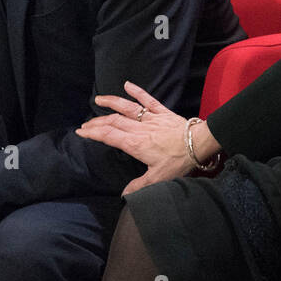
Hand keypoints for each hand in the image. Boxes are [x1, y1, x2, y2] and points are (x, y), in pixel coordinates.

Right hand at [76, 81, 207, 195]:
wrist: (199, 143)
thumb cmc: (179, 160)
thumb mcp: (158, 178)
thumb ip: (139, 186)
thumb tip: (124, 196)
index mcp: (136, 144)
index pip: (109, 136)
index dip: (93, 133)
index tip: (81, 131)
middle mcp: (140, 128)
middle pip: (113, 122)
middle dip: (97, 122)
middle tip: (86, 123)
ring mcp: (151, 118)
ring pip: (127, 108)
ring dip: (111, 102)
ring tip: (99, 99)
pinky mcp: (163, 112)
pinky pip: (148, 100)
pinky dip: (137, 91)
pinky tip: (127, 84)